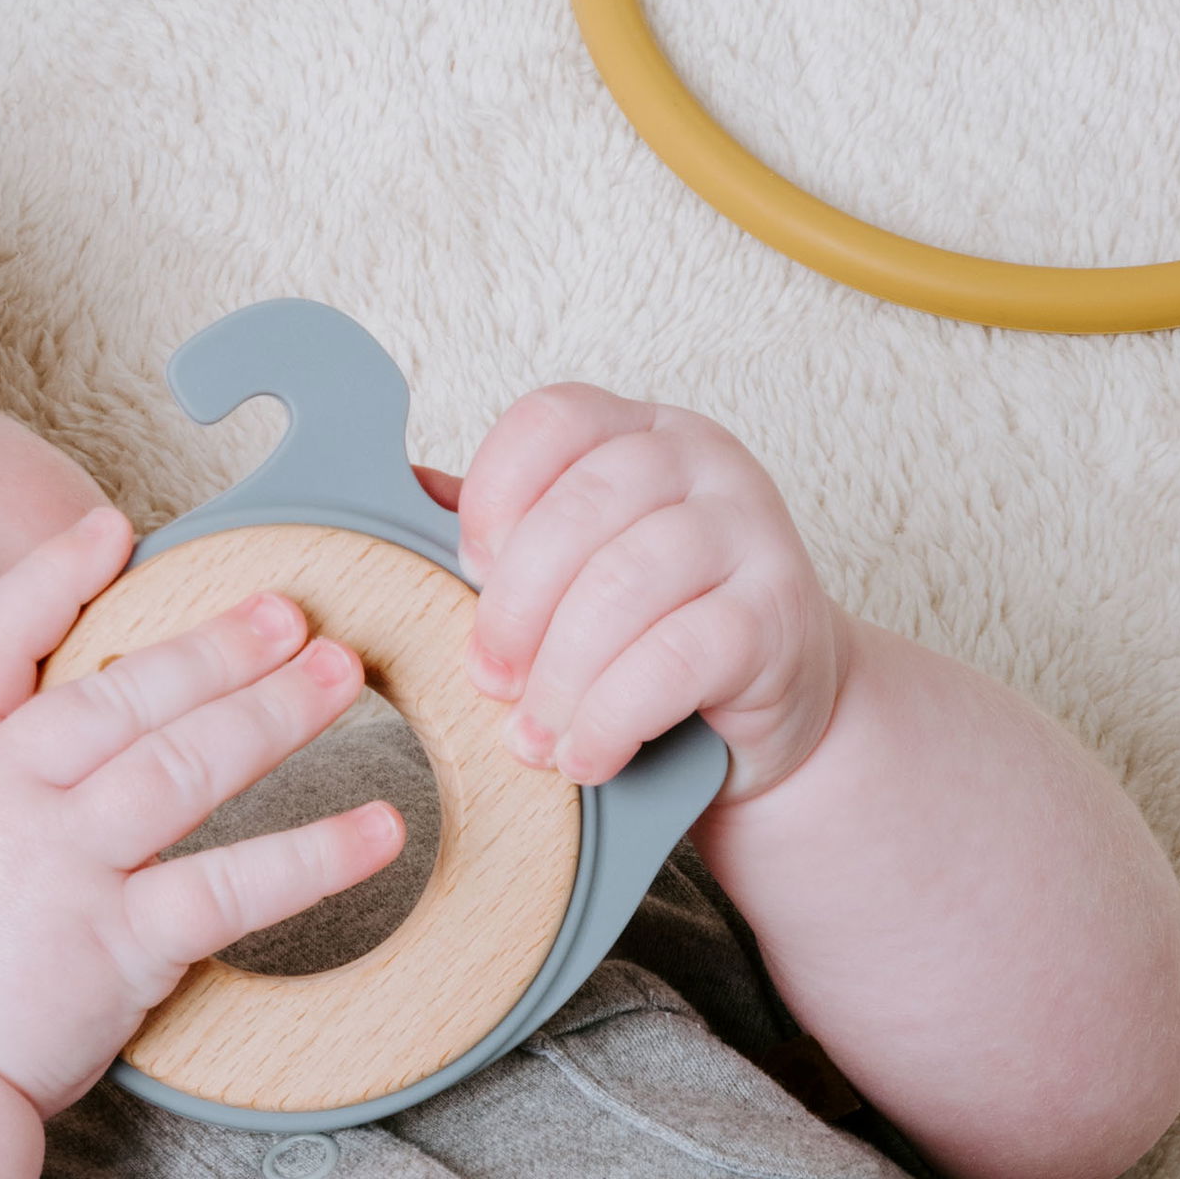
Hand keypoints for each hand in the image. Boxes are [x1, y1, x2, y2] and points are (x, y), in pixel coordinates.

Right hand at [0, 506, 402, 1111]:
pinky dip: (316, 855)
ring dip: (274, 712)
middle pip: (125, 694)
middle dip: (215, 645)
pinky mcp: (120, 942)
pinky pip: (235, 885)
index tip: (114, 530)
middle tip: (289, 611)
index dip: (56, 578)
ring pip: (187, 763)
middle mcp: (4, 794)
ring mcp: (65, 863)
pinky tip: (379, 828)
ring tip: (341, 676)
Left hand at [426, 390, 845, 803]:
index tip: (470, 574)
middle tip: (487, 682)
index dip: (494, 496)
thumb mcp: (574, 571)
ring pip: (624, 584)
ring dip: (559, 677)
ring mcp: (752, 530)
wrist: (773, 709)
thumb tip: (401, 493)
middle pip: (580, 508)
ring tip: (533, 738)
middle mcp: (702, 460)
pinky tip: (588, 757)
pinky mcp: (778, 615)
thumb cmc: (653, 631)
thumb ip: (503, 531)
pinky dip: (612, 719)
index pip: (552, 421)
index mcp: (640, 431)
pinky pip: (674, 659)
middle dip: (515, 609)